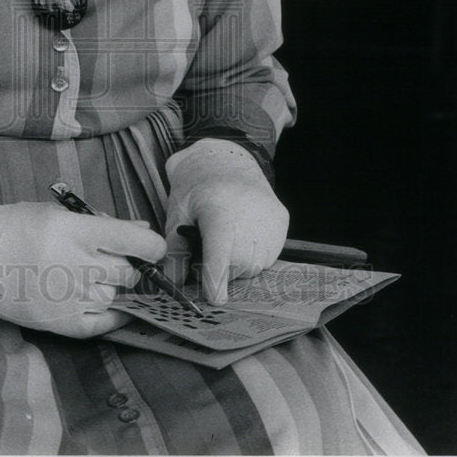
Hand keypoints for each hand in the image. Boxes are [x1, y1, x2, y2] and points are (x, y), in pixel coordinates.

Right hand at [0, 200, 165, 337]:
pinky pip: (104, 324)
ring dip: (113, 287)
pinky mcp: (61, 324)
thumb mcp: (61, 214)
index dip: (152, 246)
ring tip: (91, 276)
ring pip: (117, 296)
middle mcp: (77, 265)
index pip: (137, 243)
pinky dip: (114, 314)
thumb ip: (104, 223)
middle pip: (129, 272)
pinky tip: (109, 303)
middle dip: (127, 265)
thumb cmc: (19, 227)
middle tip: (111, 260)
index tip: (152, 247)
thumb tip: (143, 232)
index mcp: (78, 232)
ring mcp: (70, 298)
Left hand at [162, 139, 288, 303]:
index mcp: (220, 211)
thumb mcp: (177, 212)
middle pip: (239, 266)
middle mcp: (251, 215)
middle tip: (208, 255)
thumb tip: (174, 284)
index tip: (213, 298)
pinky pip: (269, 255)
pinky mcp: (282, 220)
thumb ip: (175, 249)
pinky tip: (242, 235)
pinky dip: (254, 255)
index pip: (221, 254)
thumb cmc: (197, 186)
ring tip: (227, 239)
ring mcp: (271, 219)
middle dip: (222, 271)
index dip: (216, 279)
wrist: (225, 159)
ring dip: (238, 264)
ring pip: (255, 265)